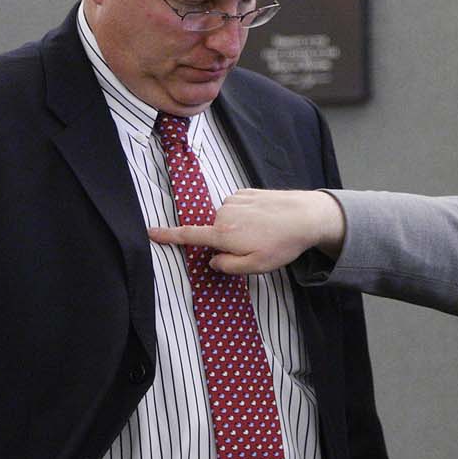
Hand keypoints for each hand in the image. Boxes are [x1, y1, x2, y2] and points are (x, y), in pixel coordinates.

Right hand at [147, 188, 345, 274]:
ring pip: (227, 220)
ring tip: (264, 232)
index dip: (169, 236)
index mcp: (223, 234)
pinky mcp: (245, 191)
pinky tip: (264, 219)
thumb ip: (228, 266)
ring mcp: (234, 200)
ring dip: (239, 228)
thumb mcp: (255, 266)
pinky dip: (246, 215)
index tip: (151, 232)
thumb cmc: (282, 244)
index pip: (189, 236)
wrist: (306, 216)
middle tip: (256, 246)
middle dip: (228, 242)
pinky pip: (237, 208)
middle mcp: (224, 214)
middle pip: (214, 232)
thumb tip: (212, 260)